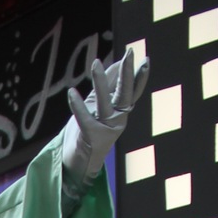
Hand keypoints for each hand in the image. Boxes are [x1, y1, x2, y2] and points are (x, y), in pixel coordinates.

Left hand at [62, 47, 149, 197]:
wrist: (76, 165)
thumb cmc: (87, 132)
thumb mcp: (97, 106)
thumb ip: (107, 86)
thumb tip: (117, 64)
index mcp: (121, 112)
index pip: (133, 91)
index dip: (140, 76)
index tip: (145, 59)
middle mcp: (118, 120)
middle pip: (125, 94)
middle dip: (128, 73)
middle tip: (130, 52)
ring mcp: (106, 130)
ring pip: (106, 104)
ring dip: (101, 82)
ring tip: (96, 63)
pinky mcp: (92, 138)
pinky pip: (85, 120)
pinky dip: (77, 106)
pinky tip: (72, 92)